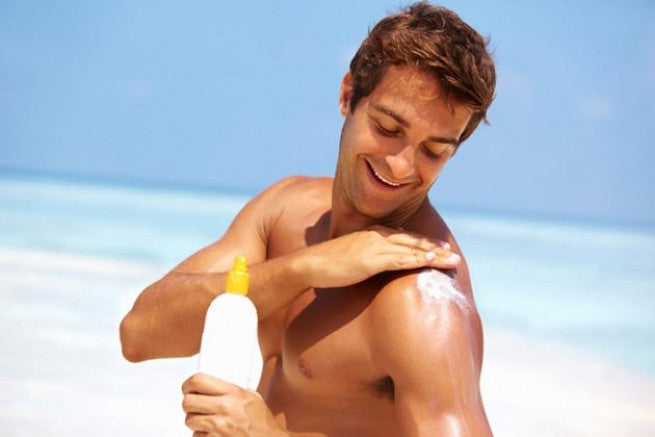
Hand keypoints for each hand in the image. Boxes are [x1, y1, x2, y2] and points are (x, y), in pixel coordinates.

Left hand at [182, 373, 285, 436]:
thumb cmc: (262, 422)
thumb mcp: (252, 397)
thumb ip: (233, 389)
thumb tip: (212, 383)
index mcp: (233, 393)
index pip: (198, 381)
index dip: (188, 385)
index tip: (188, 388)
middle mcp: (225, 408)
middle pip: (188, 401)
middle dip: (189, 405)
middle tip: (195, 406)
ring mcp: (219, 427)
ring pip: (190, 420)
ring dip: (195, 422)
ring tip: (207, 422)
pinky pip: (196, 436)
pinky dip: (202, 436)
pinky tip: (213, 434)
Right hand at [297, 225, 460, 288]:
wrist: (310, 264)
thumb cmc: (327, 264)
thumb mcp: (352, 257)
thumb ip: (367, 255)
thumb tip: (378, 261)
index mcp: (374, 235)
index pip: (405, 238)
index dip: (425, 244)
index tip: (441, 250)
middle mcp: (377, 236)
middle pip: (413, 242)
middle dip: (435, 249)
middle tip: (455, 256)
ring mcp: (375, 246)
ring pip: (411, 249)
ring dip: (434, 255)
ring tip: (453, 261)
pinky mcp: (371, 259)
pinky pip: (400, 259)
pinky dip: (418, 259)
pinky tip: (432, 261)